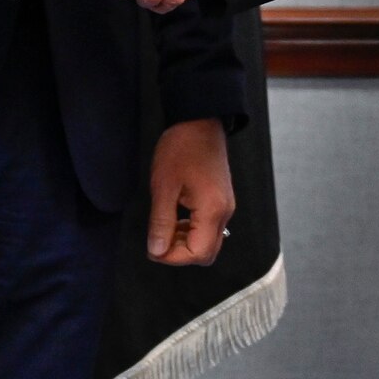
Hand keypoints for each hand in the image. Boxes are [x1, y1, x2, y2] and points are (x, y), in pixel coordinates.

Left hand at [146, 118, 233, 265]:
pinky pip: (209, 227)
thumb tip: (156, 250)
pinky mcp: (221, 200)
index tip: (152, 248)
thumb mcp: (164, 186)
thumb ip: (161, 222)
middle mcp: (224, 212)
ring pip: (208, 241)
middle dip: (180, 253)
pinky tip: (175, 217)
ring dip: (185, 242)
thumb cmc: (181, 149)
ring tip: (164, 227)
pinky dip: (191, 230)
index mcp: (212, 210)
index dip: (173, 257)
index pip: (198, 253)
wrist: (199, 121)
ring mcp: (225, 206)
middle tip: (157, 240)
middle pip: (207, 253)